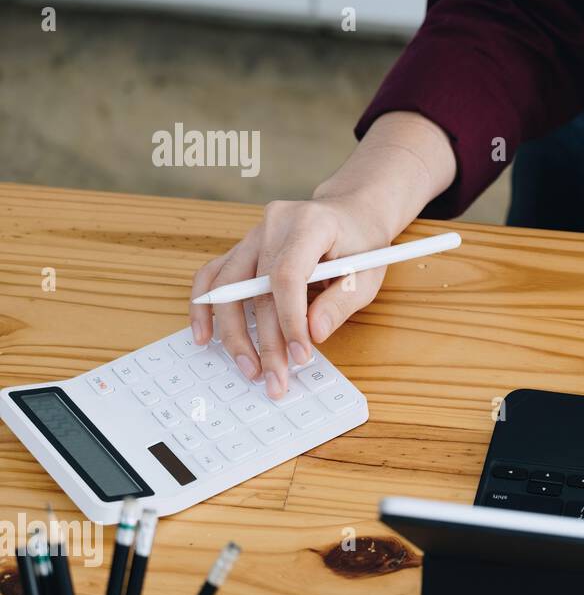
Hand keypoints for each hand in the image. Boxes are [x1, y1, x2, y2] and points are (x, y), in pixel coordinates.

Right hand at [189, 112, 453, 397]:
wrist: (350, 214)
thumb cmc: (362, 244)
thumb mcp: (368, 274)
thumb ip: (341, 302)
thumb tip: (313, 333)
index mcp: (310, 223)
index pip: (288, 274)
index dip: (290, 319)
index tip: (300, 356)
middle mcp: (274, 223)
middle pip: (257, 288)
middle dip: (266, 341)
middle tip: (276, 380)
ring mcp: (253, 234)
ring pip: (228, 286)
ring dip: (234, 333)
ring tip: (248, 369)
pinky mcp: (242, 248)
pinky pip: (213, 276)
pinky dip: (206, 307)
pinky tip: (205, 337)